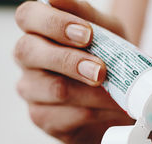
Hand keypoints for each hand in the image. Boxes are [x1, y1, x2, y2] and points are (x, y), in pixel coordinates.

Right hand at [14, 0, 132, 143]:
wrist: (122, 102)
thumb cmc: (111, 61)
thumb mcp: (108, 34)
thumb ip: (88, 17)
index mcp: (40, 30)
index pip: (29, 16)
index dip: (55, 23)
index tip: (87, 34)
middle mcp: (29, 58)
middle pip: (30, 51)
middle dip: (70, 61)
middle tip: (101, 70)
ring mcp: (32, 89)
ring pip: (55, 89)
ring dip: (94, 94)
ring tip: (119, 96)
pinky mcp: (43, 118)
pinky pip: (66, 116)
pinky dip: (97, 113)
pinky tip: (112, 110)